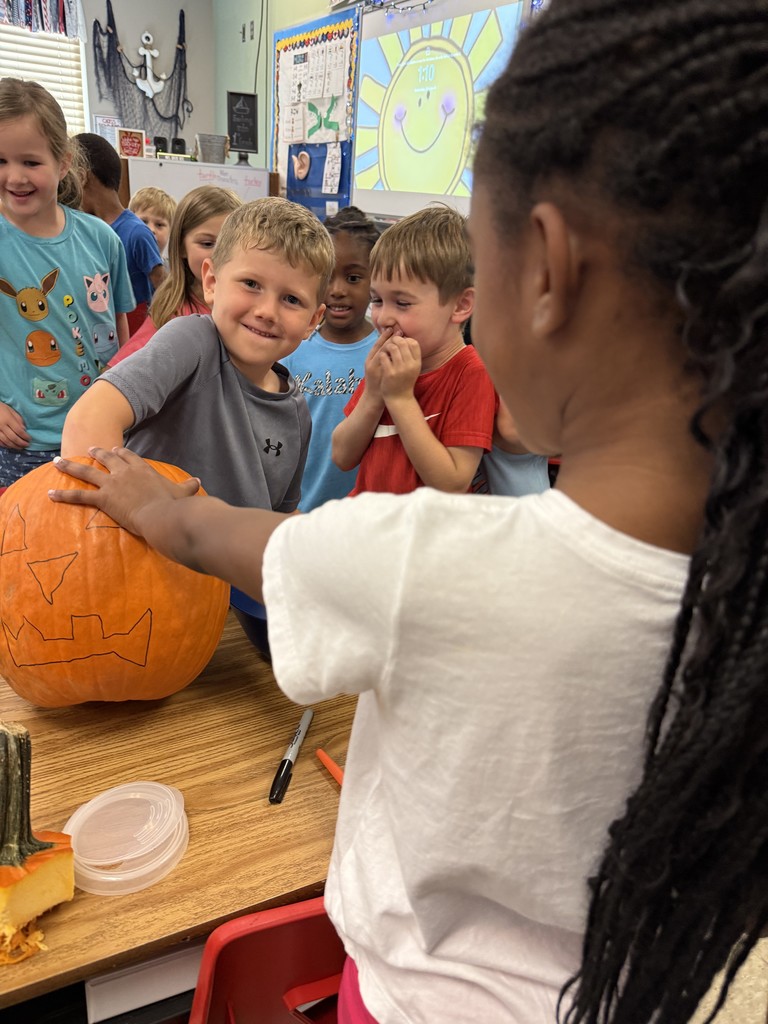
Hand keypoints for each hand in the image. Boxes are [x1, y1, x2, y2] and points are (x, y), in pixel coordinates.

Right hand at [0, 402, 29, 448]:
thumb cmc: (1, 408)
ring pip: (6, 442)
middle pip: (13, 438)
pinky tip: (11, 446)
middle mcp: (1, 426)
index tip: (29, 439)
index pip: (19, 430)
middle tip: (27, 445)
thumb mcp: (11, 410)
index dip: (25, 436)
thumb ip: (18, 419)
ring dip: (15, 446)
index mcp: (7, 419)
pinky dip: (6, 446)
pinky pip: (0, 442)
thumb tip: (24, 429)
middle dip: (21, 443)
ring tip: (21, 447)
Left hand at [48, 447, 200, 536]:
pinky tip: (49, 494)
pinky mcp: (103, 499)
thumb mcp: (184, 492)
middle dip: (96, 453)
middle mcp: (124, 472)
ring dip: (70, 467)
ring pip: (86, 472)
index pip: (128, 456)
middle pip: (106, 458)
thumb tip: (199, 481)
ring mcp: (112, 484)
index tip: (115, 450)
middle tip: (88, 449)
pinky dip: (63, 495)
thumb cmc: (174, 505)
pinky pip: (79, 496)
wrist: (163, 515)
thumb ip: (189, 486)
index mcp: (142, 469)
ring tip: (58, 462)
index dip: (121, 453)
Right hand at [363, 328, 393, 400]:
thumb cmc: (379, 382)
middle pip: (380, 345)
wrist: (374, 397)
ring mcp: (374, 368)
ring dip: (392, 344)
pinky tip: (400, 351)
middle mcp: (370, 362)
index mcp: (370, 359)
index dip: (385, 335)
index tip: (394, 328)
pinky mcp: (379, 374)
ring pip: (382, 352)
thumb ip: (384, 358)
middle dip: (391, 337)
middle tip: (399, 331)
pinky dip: (392, 355)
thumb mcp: (380, 368)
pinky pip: (386, 362)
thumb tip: (393, 346)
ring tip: (401, 338)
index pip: (378, 344)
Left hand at [379, 335, 420, 402]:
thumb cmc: (405, 381)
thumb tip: (405, 338)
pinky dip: (382, 355)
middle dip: (395, 340)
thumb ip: (411, 355)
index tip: (400, 343)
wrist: (399, 398)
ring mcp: (399, 369)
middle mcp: (410, 365)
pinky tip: (382, 358)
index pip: (414, 343)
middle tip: (391, 343)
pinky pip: (384, 356)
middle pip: (402, 343)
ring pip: (392, 347)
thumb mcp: (413, 368)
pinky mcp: (389, 373)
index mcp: (417, 363)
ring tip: (386, 351)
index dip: (406, 340)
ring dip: (387, 347)